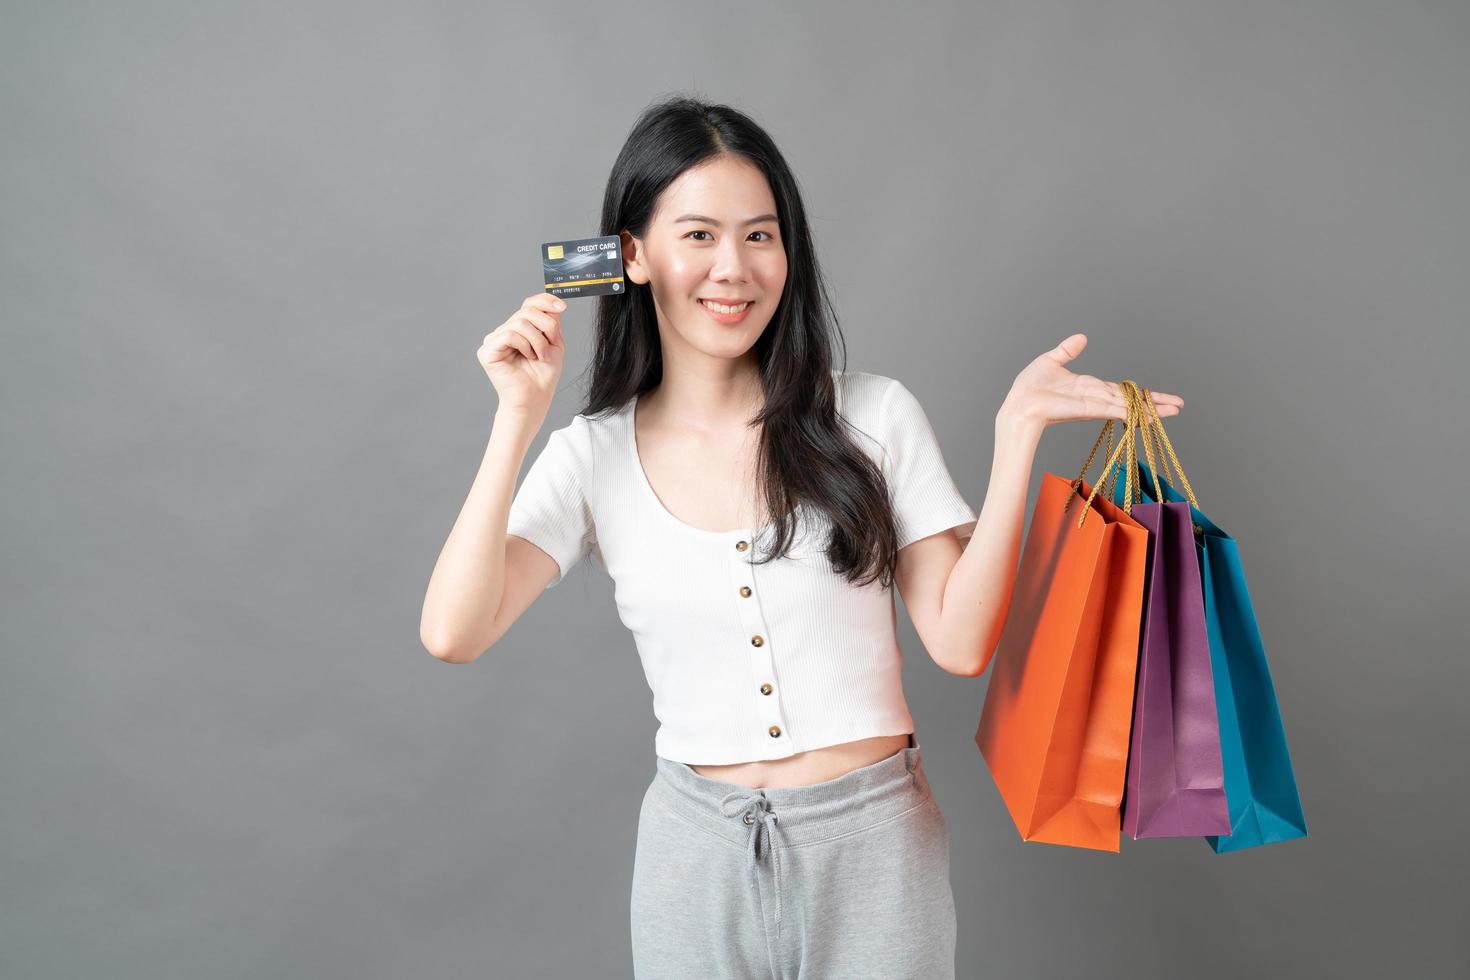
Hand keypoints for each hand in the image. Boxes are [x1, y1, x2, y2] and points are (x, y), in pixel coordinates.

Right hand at [479, 292, 567, 415]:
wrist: (535, 399)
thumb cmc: (543, 376)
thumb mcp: (553, 344)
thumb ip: (551, 323)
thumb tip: (553, 303)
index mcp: (519, 329)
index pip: (529, 304)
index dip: (545, 301)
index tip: (563, 306)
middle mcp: (504, 331)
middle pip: (526, 311)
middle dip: (546, 326)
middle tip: (552, 344)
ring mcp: (494, 340)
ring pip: (519, 323)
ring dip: (537, 340)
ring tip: (540, 356)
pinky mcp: (487, 351)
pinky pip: (509, 335)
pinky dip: (524, 345)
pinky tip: (527, 357)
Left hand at [997, 333, 1182, 429]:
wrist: (1019, 402)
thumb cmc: (1030, 387)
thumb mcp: (1052, 361)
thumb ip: (1068, 350)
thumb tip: (1081, 337)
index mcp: (1090, 387)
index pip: (1122, 391)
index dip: (1142, 394)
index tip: (1161, 398)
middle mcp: (1096, 398)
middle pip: (1131, 400)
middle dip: (1155, 404)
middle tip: (1179, 407)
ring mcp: (1093, 405)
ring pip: (1128, 406)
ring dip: (1151, 409)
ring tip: (1173, 412)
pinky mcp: (1088, 410)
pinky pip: (1115, 410)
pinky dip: (1132, 412)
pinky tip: (1149, 415)